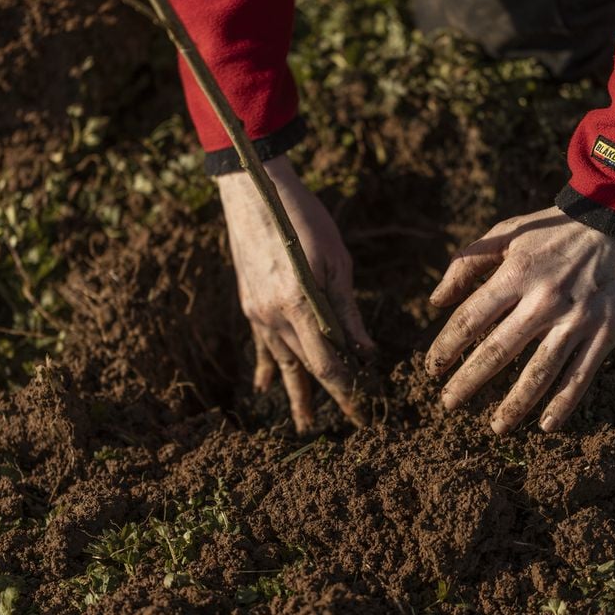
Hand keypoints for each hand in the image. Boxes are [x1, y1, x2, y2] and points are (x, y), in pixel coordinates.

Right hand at [217, 155, 373, 432]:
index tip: (364, 410)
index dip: (346, 389)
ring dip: (295, 393)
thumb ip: (347, 311)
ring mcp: (257, 313)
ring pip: (282, 362)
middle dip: (329, 396)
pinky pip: (261, 345)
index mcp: (297, 306)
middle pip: (306, 368)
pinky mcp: (249, 304)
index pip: (326, 363)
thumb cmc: (303, 220)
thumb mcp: (336, 262)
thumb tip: (366, 352)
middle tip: (351, 424)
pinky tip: (265, 387)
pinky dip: (267, 368)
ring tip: (304, 425)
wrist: (252, 190)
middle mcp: (272, 317)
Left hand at [425, 207, 614, 432]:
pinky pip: (581, 376)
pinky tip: (547, 426)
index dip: (446, 347)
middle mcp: (544, 300)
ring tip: (495, 428)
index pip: (470, 319)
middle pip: (498, 351)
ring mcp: (576, 319)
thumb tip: (436, 301)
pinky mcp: (605, 332)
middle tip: (448, 403)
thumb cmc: (554, 230)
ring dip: (514, 405)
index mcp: (516, 274)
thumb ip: (467, 263)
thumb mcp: (507, 232)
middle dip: (468, 381)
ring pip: (539, 373)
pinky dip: (563, 404)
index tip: (431, 368)